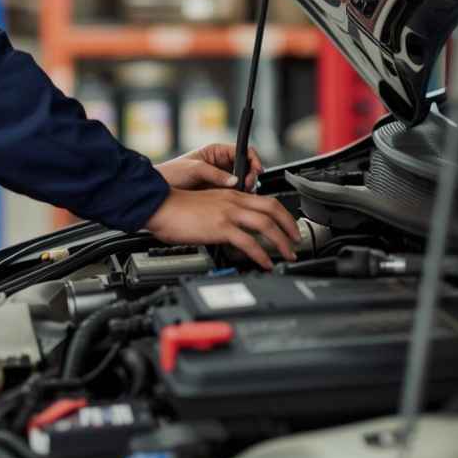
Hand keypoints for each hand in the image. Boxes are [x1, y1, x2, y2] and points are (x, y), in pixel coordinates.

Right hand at [144, 185, 298, 270]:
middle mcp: (233, 201)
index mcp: (231, 194)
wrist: (161, 205)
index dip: (282, 214)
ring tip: (288, 254)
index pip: (265, 201)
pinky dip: (261, 254)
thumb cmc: (177, 207)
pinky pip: (248, 242)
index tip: (288, 226)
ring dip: (281, 241)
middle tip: (297, 240)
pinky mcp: (220, 227)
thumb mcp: (207, 204)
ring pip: (266, 225)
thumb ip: (223, 212)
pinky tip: (265, 263)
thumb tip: (232, 228)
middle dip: (290, 226)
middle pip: (272, 209)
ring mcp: (228, 213)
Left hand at [156, 143, 263, 192]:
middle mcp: (220, 164)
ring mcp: (219, 180)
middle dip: (250, 177)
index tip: (256, 170)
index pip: (243, 151)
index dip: (252, 160)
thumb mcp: (193, 169)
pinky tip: (235, 203)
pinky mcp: (217, 194)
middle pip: (246, 168)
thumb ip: (214, 174)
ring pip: (241, 183)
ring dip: (245, 190)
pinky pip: (233, 196)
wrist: (157, 193)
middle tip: (249, 187)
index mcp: (216, 152)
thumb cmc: (170, 174)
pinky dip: (237, 199)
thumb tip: (234, 180)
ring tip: (242, 196)